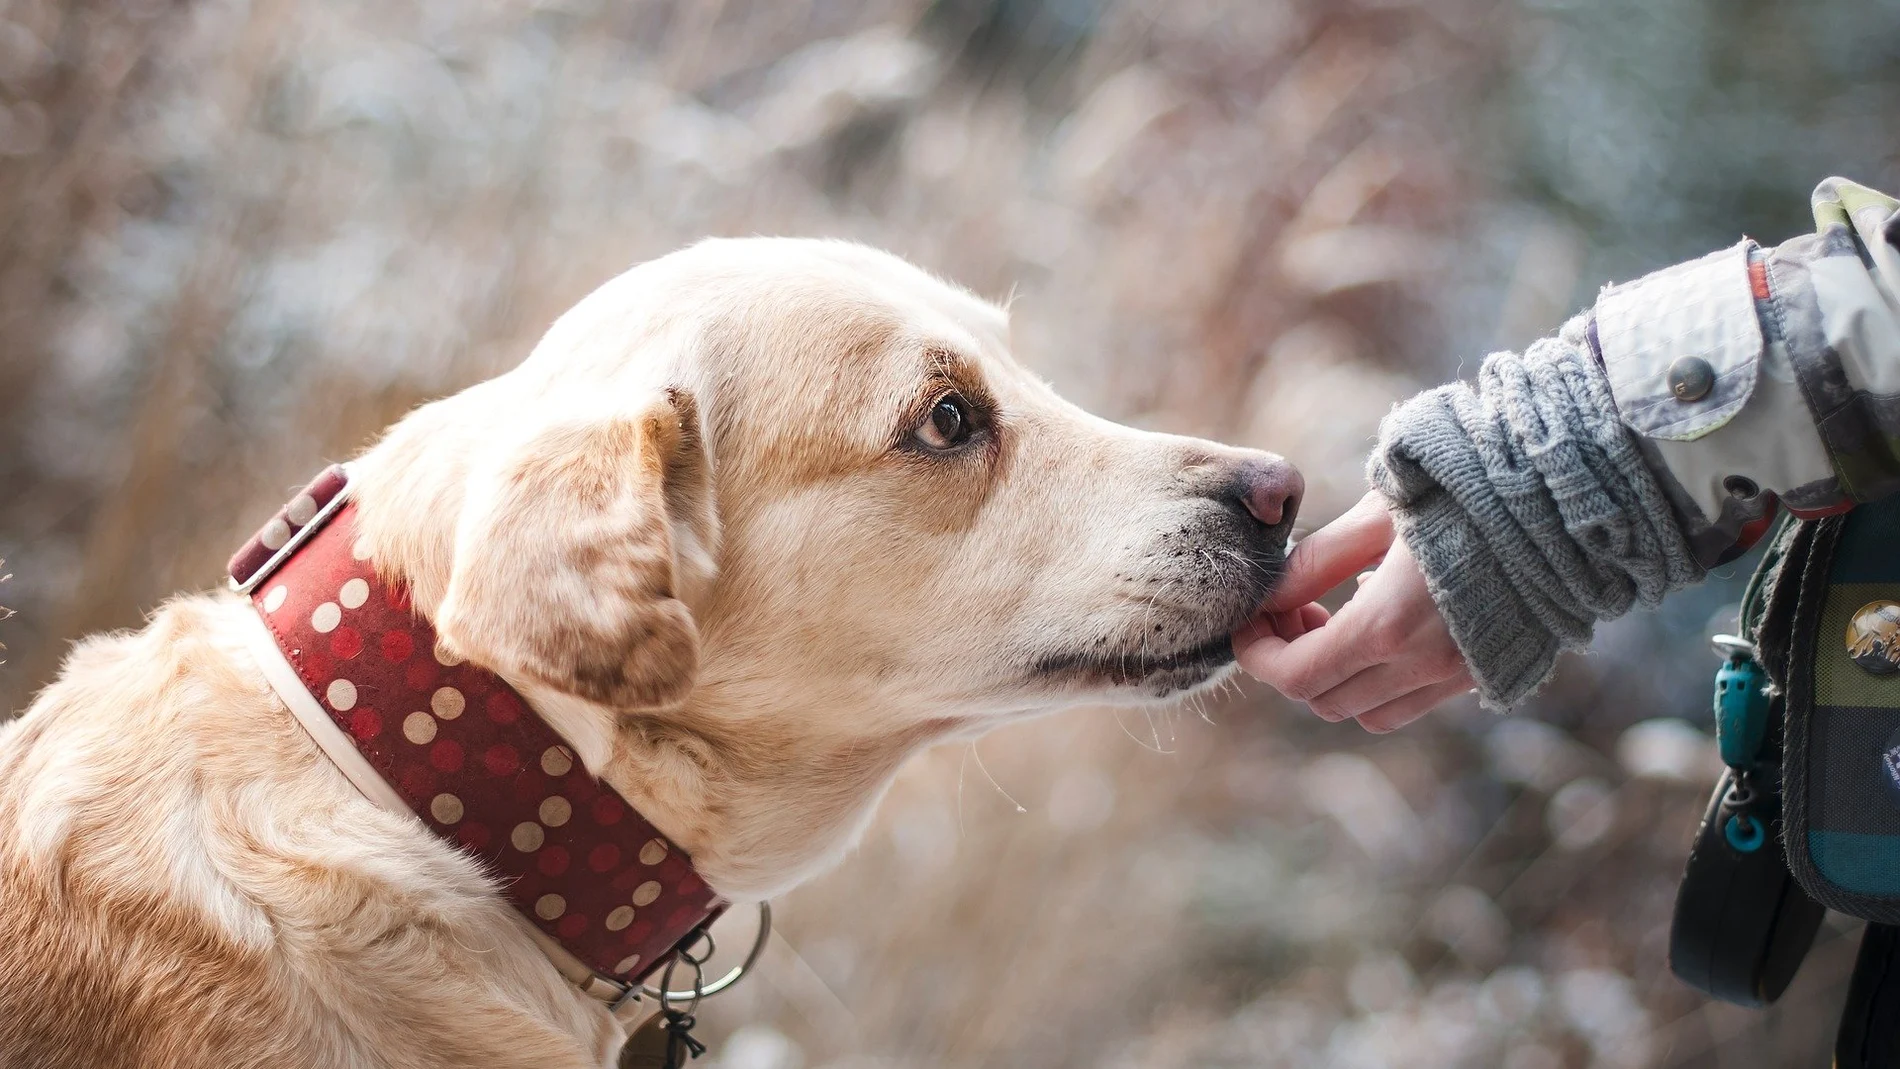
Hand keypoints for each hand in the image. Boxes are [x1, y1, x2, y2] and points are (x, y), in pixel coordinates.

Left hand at [1234, 491, 1473, 731]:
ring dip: (1336, 678)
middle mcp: (1423, 665)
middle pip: (1324, 700)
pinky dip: (1380, 680)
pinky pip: (1412, 701)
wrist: (1565, 499)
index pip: (1295, 675)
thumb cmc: (1465, 490)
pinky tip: (1384, 622)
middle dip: (1291, 662)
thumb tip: (1270, 595)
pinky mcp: (1484, 672)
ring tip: (1334, 617)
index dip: (1258, 654)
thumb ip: (1317, 561)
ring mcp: (1458, 675)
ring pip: (1368, 712)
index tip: (1249, 621)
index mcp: (1388, 625)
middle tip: (1292, 609)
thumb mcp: (1378, 514)